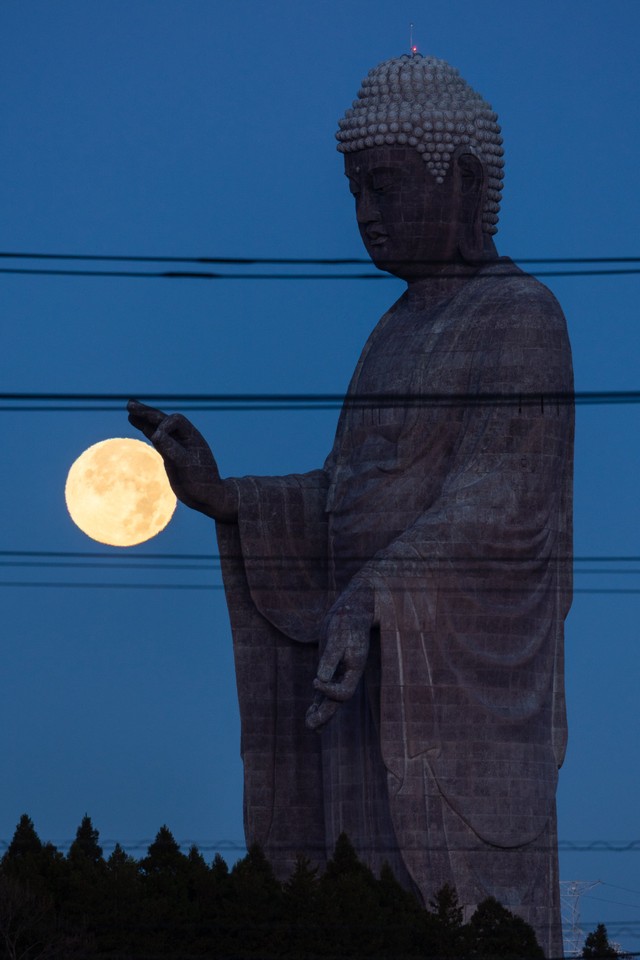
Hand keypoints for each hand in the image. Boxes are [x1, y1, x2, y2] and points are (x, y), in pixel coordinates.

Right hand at [127, 399, 237, 521]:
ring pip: (158, 427)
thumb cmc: (201, 481)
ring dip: (144, 418)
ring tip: (130, 410)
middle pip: (164, 419)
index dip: (163, 426)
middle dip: (148, 413)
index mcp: (192, 436)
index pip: (175, 421)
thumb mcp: (186, 465)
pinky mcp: (170, 454)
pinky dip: (146, 429)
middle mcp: (184, 438)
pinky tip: (136, 423)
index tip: (156, 440)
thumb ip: (172, 449)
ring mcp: (176, 445)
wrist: (207, 497)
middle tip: (130, 405)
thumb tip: (155, 435)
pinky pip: (157, 438)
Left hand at [305, 580, 373, 731]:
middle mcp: (348, 674)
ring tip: (310, 726)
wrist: (353, 609)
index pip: (342, 693)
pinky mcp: (332, 667)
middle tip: (310, 727)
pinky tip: (311, 710)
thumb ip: (330, 658)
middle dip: (325, 715)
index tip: (314, 679)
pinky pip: (327, 690)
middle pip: (337, 703)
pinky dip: (319, 700)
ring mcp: (340, 672)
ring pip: (332, 699)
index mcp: (354, 670)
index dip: (328, 691)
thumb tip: (319, 679)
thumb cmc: (347, 620)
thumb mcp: (338, 637)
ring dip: (321, 712)